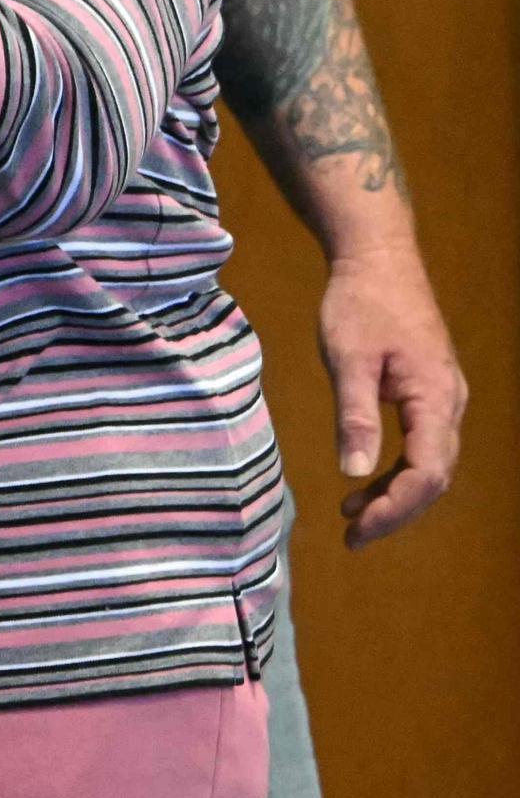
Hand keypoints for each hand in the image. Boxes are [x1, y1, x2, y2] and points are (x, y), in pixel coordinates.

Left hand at [321, 245, 465, 546]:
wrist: (378, 260)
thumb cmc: (360, 303)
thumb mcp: (347, 359)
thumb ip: (353, 415)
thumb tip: (353, 472)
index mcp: (435, 399)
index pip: (427, 473)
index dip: (395, 508)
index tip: (356, 528)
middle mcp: (450, 405)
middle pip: (434, 477)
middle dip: (396, 511)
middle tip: (352, 537)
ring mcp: (444, 399)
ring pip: (430, 464)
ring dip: (395, 494)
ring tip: (351, 516)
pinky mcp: (429, 393)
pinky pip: (422, 445)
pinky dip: (396, 469)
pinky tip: (363, 477)